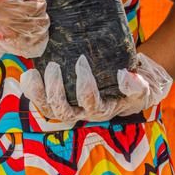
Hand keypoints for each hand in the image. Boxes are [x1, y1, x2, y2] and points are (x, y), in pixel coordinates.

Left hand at [22, 52, 172, 125]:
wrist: (131, 81)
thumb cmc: (138, 84)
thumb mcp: (145, 86)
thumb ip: (138, 85)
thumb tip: (125, 77)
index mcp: (103, 111)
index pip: (91, 105)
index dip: (85, 87)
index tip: (82, 61)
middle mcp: (83, 112)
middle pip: (63, 112)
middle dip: (56, 90)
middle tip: (54, 66)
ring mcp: (70, 106)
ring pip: (48, 109)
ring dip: (38, 93)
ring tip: (33, 73)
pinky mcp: (60, 95)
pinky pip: (42, 99)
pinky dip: (33, 88)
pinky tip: (29, 73)